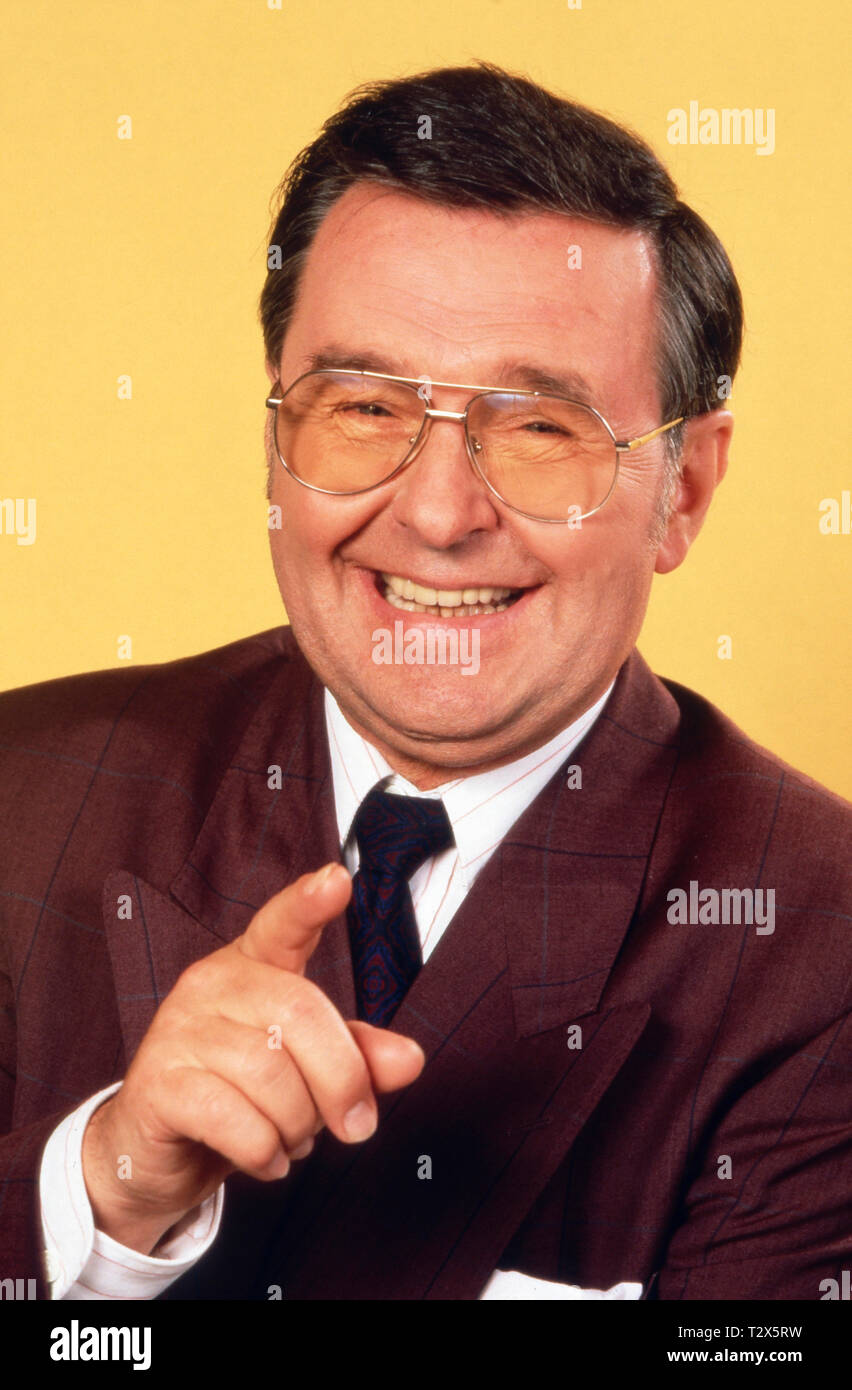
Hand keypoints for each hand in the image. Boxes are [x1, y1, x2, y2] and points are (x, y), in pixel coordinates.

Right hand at [81, 863, 424, 1253]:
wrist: (158, 1150)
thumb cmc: (241, 1095)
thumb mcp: (307, 1071)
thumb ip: (358, 1057)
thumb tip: (410, 1059)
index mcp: (254, 966)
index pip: (282, 924)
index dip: (309, 903)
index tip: (338, 880)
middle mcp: (212, 983)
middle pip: (301, 1015)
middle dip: (341, 1080)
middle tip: (354, 1125)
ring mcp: (179, 1029)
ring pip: (270, 1074)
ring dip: (298, 1126)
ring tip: (290, 1138)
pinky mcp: (156, 1082)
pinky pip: (234, 1119)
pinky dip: (264, 1152)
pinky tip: (265, 1159)